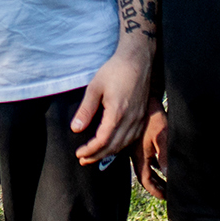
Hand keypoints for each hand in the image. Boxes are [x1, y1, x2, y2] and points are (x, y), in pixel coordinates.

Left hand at [70, 47, 152, 164]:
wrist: (138, 60)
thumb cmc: (115, 70)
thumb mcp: (95, 87)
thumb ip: (85, 110)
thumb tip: (75, 129)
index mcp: (118, 113)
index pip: (103, 141)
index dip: (90, 150)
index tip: (79, 153)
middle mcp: (131, 120)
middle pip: (114, 146)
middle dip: (97, 156)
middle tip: (83, 160)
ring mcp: (139, 119)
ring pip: (124, 144)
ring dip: (109, 153)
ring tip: (95, 155)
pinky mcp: (143, 117)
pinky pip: (132, 138)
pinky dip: (120, 146)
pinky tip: (112, 145)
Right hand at [134, 107, 169, 198]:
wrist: (143, 98)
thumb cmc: (153, 116)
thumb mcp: (162, 136)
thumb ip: (164, 156)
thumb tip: (168, 174)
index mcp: (139, 156)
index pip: (146, 180)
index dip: (156, 190)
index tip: (166, 196)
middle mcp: (135, 154)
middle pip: (145, 175)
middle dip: (156, 185)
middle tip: (167, 192)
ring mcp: (136, 147)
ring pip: (145, 167)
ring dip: (154, 175)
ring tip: (165, 181)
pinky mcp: (138, 140)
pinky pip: (145, 158)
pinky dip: (153, 164)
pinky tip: (160, 163)